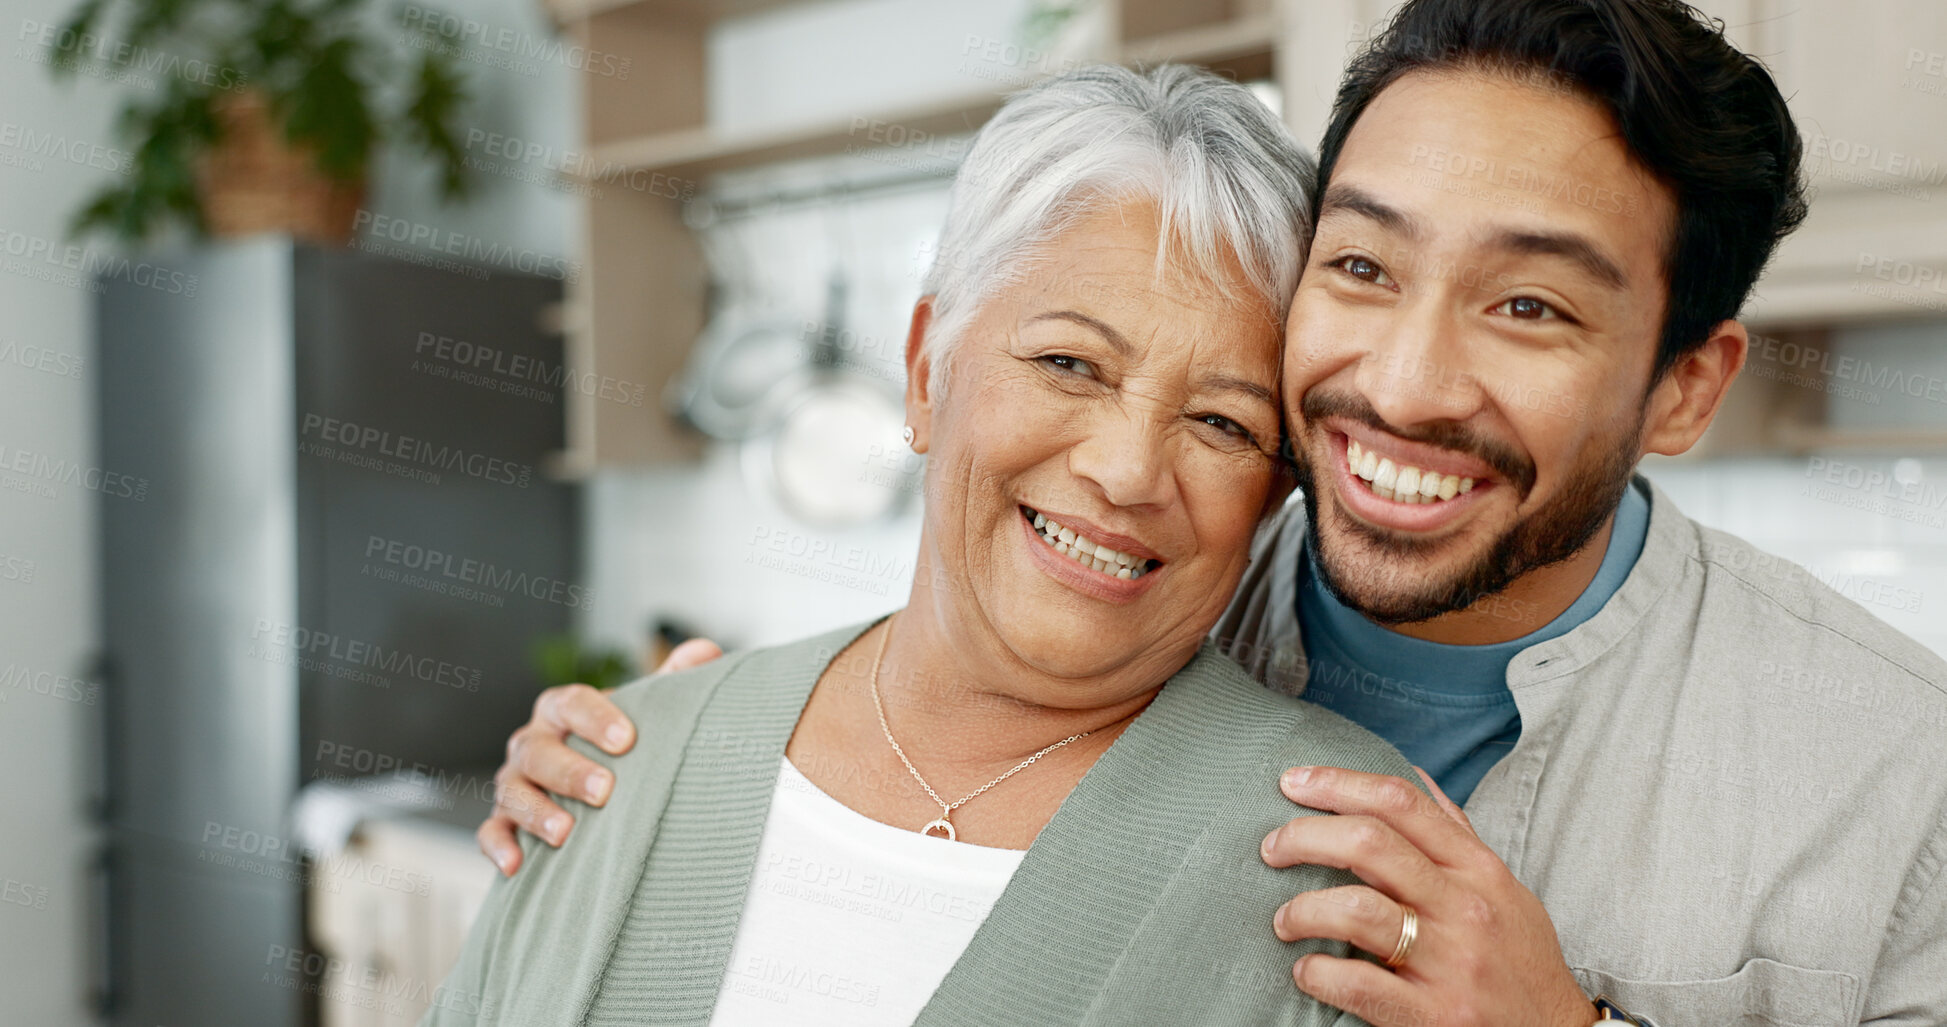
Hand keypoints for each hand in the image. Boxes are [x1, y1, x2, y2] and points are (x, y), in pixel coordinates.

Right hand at [475, 638, 722, 874]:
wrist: (593, 785)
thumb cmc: (618, 745)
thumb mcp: (644, 710)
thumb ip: (672, 680)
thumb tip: (705, 650)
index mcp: (562, 709)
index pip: (571, 703)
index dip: (595, 718)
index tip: (626, 739)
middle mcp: (532, 741)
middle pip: (538, 750)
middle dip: (569, 771)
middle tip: (604, 790)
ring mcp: (514, 781)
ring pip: (512, 791)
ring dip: (535, 811)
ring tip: (565, 832)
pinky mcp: (504, 819)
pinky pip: (491, 830)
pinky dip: (499, 845)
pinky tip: (517, 863)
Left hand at [1262, 765, 1596, 1026]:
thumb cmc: (1521, 961)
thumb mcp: (1504, 890)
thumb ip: (1455, 834)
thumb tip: (1413, 775)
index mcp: (1478, 870)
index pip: (1401, 802)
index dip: (1338, 783)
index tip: (1294, 780)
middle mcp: (1465, 909)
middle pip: (1370, 844)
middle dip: (1305, 837)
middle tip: (1272, 848)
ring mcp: (1451, 963)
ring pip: (1357, 910)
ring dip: (1303, 909)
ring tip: (1285, 920)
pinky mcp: (1434, 1015)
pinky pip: (1359, 984)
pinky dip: (1318, 973)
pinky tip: (1306, 971)